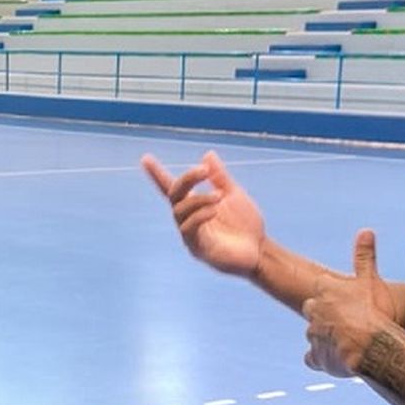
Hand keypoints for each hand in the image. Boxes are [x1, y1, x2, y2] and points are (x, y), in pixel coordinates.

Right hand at [141, 150, 265, 276]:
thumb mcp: (234, 194)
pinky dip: (200, 215)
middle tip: (203, 170)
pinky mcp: (197, 248)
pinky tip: (215, 210)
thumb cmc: (245, 224)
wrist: (260, 250)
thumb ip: (220, 177)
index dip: (157, 174)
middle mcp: (187, 218)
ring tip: (218, 196)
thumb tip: (208, 154)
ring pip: (180, 211)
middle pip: (174, 194)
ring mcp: (190, 234)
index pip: (171, 187)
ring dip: (198, 199)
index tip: (145, 158)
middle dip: (186, 179)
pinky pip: (189, 229)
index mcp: (195, 204)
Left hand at [301, 230, 391, 377]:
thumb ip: (365, 256)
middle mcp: (314, 310)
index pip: (321, 290)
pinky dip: (321, 359)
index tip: (345, 303)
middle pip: (314, 311)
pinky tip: (335, 359)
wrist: (372, 347)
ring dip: (326, 338)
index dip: (333, 297)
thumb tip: (366, 230)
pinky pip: (312, 358)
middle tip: (348, 323)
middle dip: (327, 317)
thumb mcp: (370, 280)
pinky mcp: (316, 356)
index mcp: (325, 290)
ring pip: (314, 334)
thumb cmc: (375, 312)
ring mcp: (313, 334)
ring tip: (347, 343)